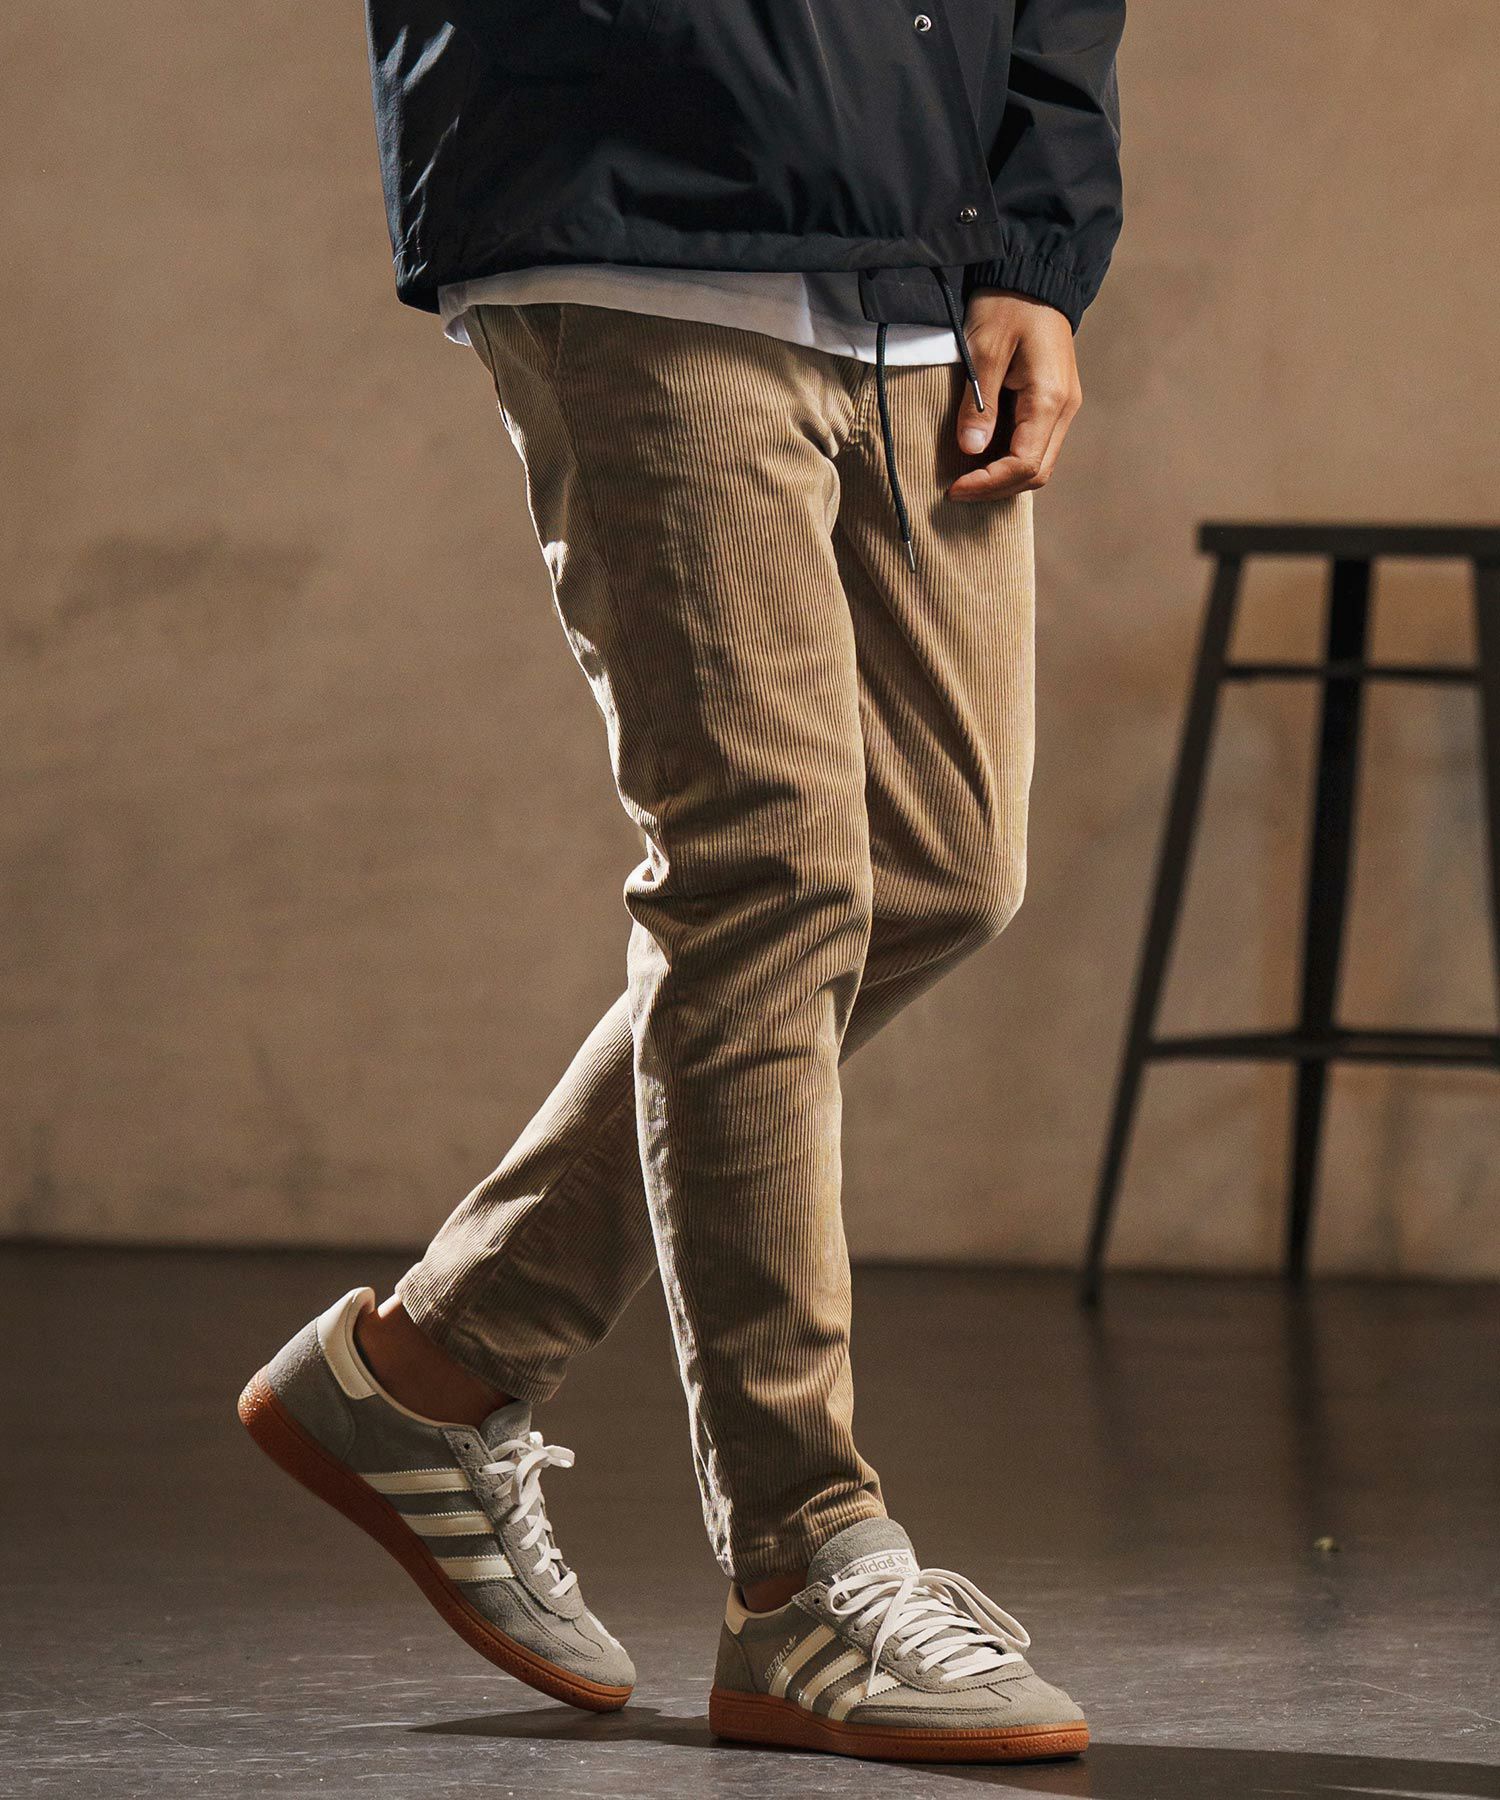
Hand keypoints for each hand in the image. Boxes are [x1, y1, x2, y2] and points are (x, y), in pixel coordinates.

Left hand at [947, 289, 1081, 501]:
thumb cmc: (1007, 305)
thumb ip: (979, 403)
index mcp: (1050, 398)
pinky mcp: (1052, 401)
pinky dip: (1008, 459)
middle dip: (996, 488)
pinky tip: (981, 457)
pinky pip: (1034, 444)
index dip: (989, 483)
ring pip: (1038, 462)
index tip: (954, 488)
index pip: (1025, 464)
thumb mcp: (984, 349)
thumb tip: (972, 450)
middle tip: (957, 490)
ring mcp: (1062, 406)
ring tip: (966, 477)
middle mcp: (1064, 408)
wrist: (1032, 275)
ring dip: (1002, 477)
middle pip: (1036, 472)